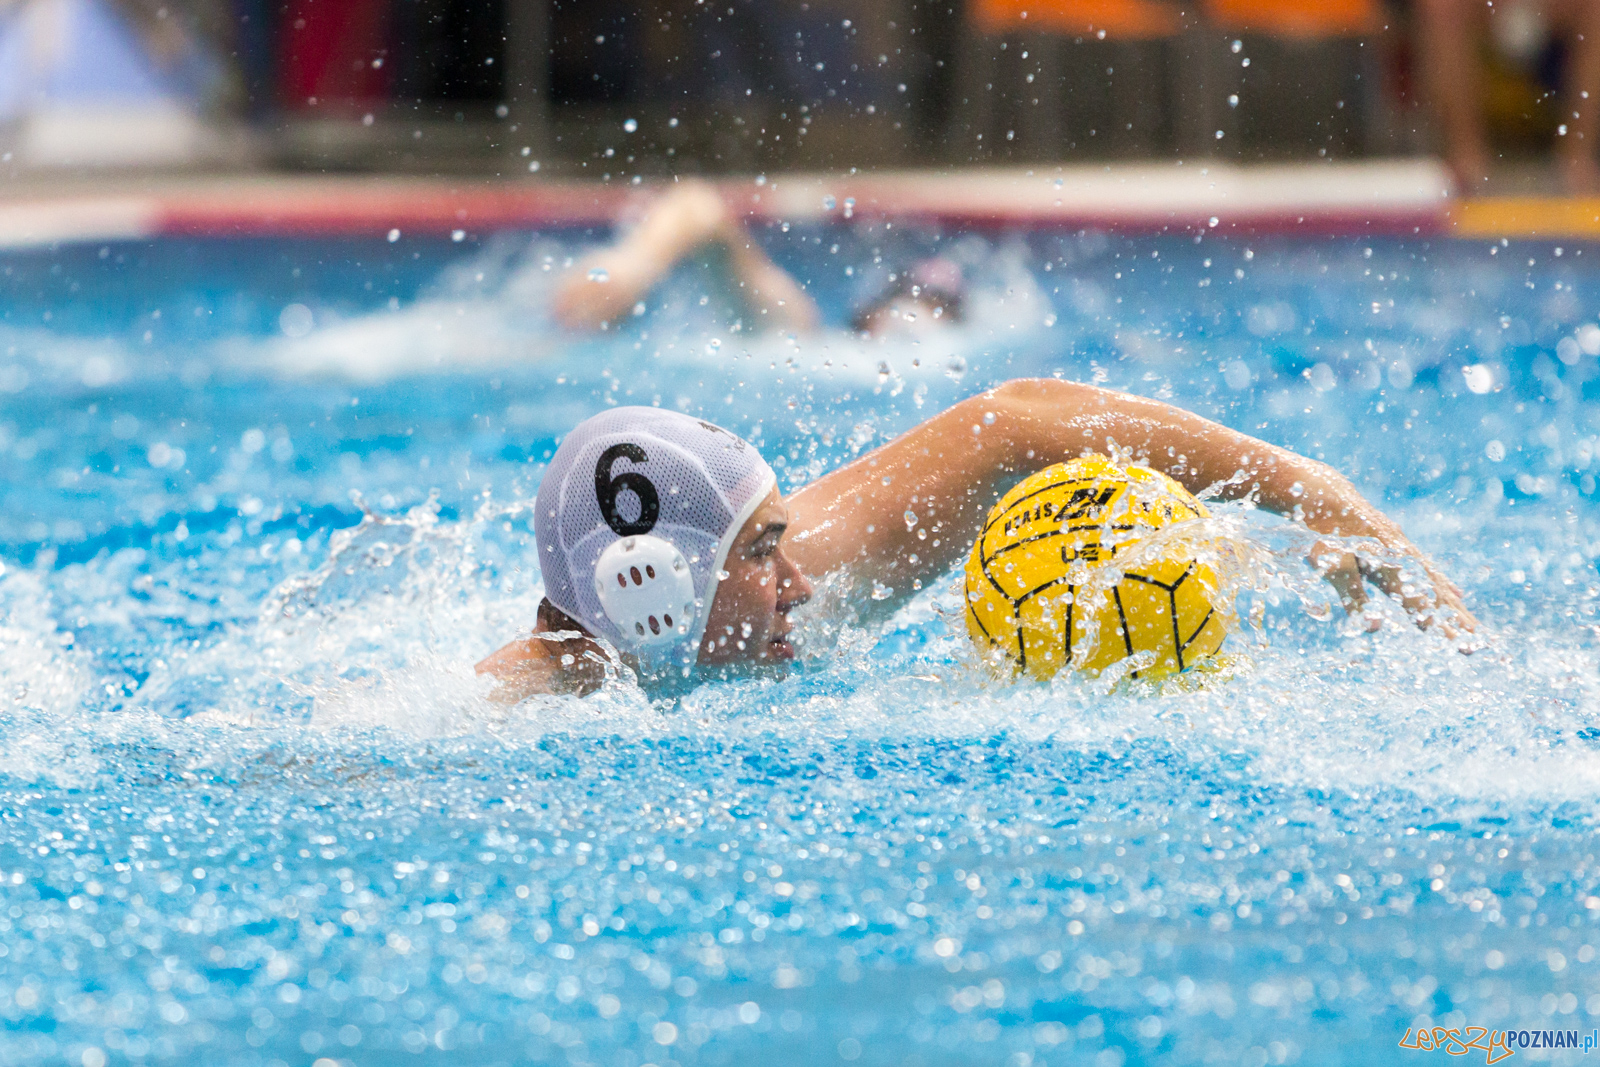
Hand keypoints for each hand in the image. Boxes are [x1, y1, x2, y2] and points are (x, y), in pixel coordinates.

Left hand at [1311, 540, 1478, 643]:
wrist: (1324, 494)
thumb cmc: (1324, 533)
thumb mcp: (1330, 567)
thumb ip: (1353, 597)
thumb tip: (1373, 630)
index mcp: (1390, 565)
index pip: (1422, 605)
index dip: (1442, 627)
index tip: (1466, 647)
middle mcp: (1405, 557)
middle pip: (1436, 596)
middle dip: (1457, 622)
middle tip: (1478, 647)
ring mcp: (1405, 550)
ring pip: (1436, 583)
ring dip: (1455, 608)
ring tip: (1474, 629)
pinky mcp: (1400, 545)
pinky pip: (1429, 570)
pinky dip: (1444, 585)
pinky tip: (1456, 594)